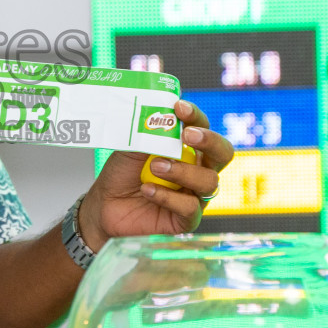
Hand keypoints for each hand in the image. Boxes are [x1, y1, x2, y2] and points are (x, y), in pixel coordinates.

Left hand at [77, 99, 234, 249]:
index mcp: (188, 148)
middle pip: (223, 153)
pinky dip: (168, 197)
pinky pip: (190, 207)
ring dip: (182, 171)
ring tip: (155, 167)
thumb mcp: (132, 147)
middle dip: (209, 141)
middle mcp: (198, 169)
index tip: (179, 108)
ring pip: (208, 181)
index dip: (195, 116)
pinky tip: (148, 190)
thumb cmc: (122, 173)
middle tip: (187, 135)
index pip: (202, 127)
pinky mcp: (187, 219)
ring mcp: (195, 195)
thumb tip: (163, 115)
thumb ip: (148, 132)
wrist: (105, 204)